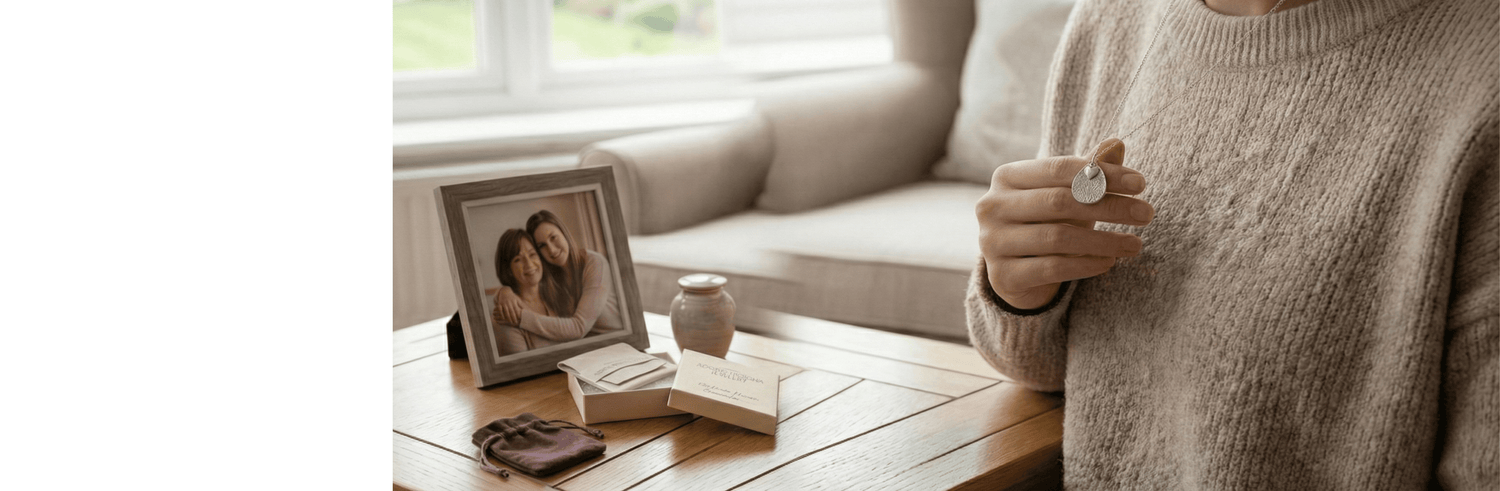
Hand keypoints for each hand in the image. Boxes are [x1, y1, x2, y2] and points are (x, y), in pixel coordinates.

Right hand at [491, 287, 522, 324]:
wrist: (505, 291)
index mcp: (514, 302)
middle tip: (515, 323)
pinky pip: (500, 309)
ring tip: (510, 322)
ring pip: (506, 311)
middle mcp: (509, 302)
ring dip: (508, 317)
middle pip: (512, 311)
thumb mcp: (517, 300)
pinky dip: (501, 314)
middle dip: (513, 317)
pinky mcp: (500, 303)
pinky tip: (503, 318)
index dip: (518, 314)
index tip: (520, 319)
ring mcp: (504, 303)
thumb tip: (527, 309)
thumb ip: (521, 305)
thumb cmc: (512, 297)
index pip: (516, 309)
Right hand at [975, 138, 1153, 309]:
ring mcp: (992, 242)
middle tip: (1146, 213)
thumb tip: (1116, 142)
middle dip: (1109, 207)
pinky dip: (1085, 265)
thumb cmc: (1045, 222)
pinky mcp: (1002, 276)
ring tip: (1135, 244)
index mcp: (1007, 177)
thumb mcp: (1067, 194)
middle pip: (1060, 202)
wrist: (1015, 271)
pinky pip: (1052, 268)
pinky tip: (1109, 262)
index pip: (1059, 169)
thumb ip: (1089, 171)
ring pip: (1057, 238)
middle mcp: (992, 206)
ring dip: (1104, 241)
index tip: (1141, 183)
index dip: (1102, 174)